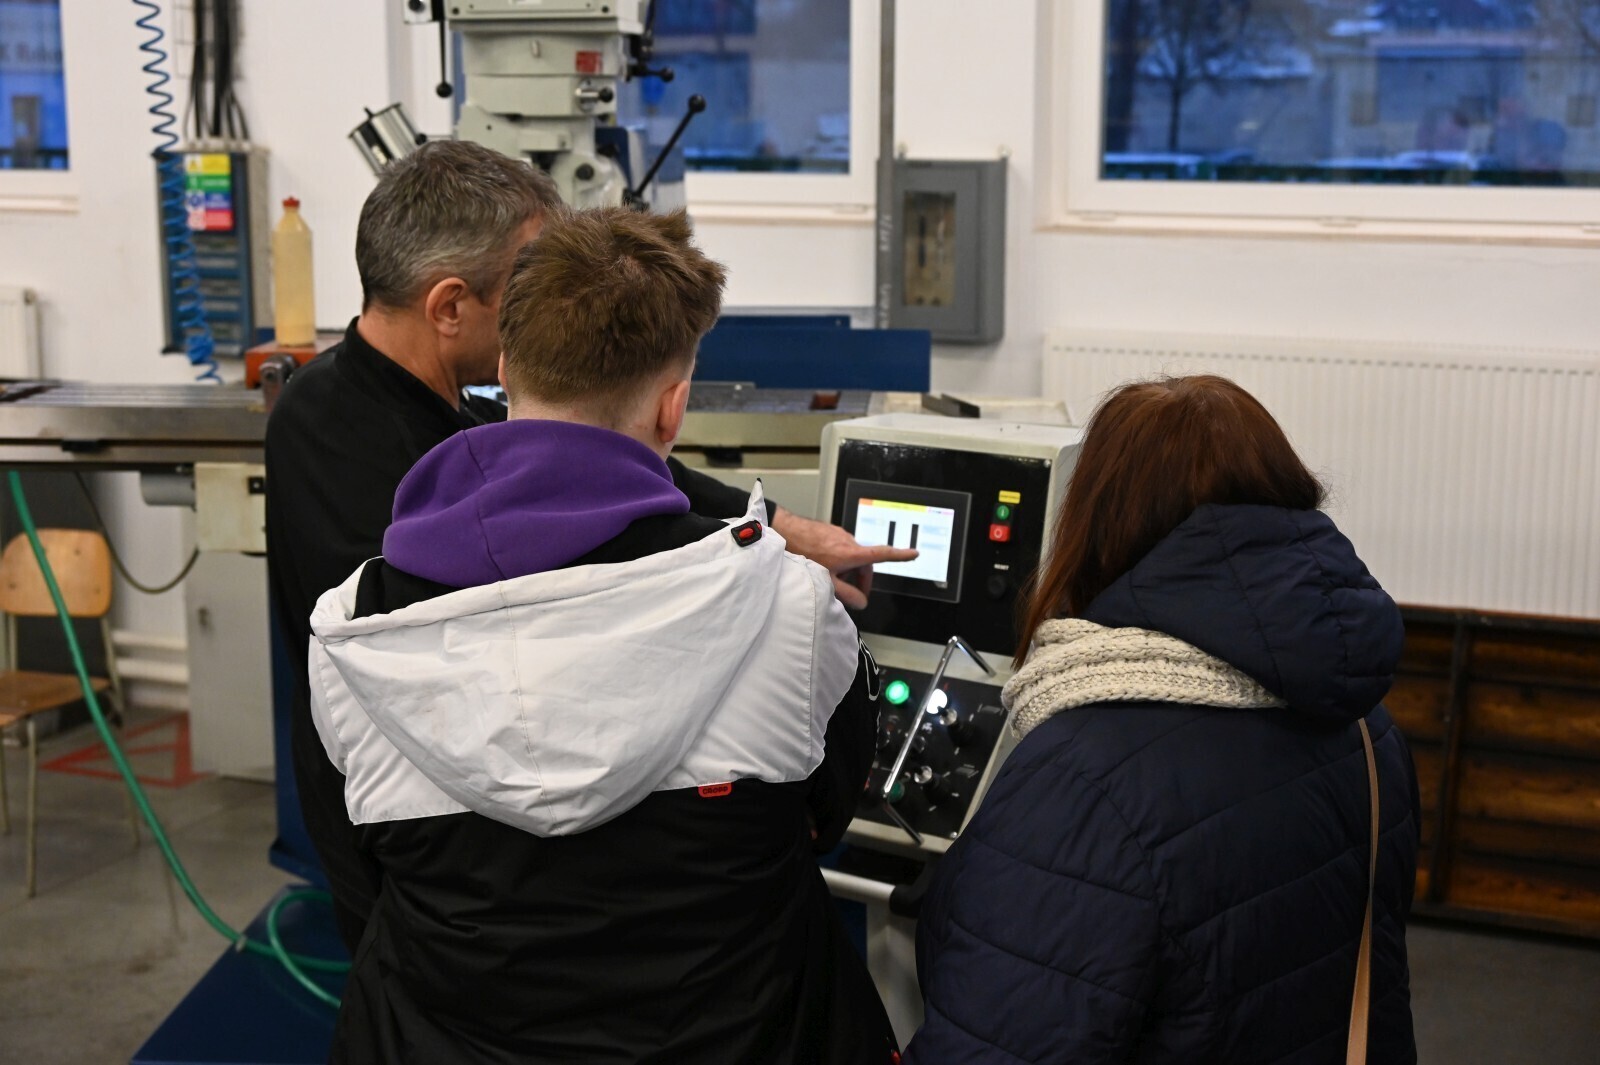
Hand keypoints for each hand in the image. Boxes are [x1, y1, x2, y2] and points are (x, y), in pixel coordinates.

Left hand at [770, 507, 917, 609]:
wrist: (784, 531)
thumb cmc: (803, 554)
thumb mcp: (825, 581)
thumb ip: (846, 595)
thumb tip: (861, 603)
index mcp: (852, 553)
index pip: (883, 554)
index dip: (900, 555)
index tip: (914, 554)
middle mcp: (849, 541)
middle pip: (865, 563)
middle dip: (862, 580)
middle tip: (854, 596)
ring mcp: (839, 535)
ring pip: (852, 556)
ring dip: (849, 570)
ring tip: (833, 581)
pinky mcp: (830, 532)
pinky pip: (841, 549)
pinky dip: (840, 560)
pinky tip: (824, 567)